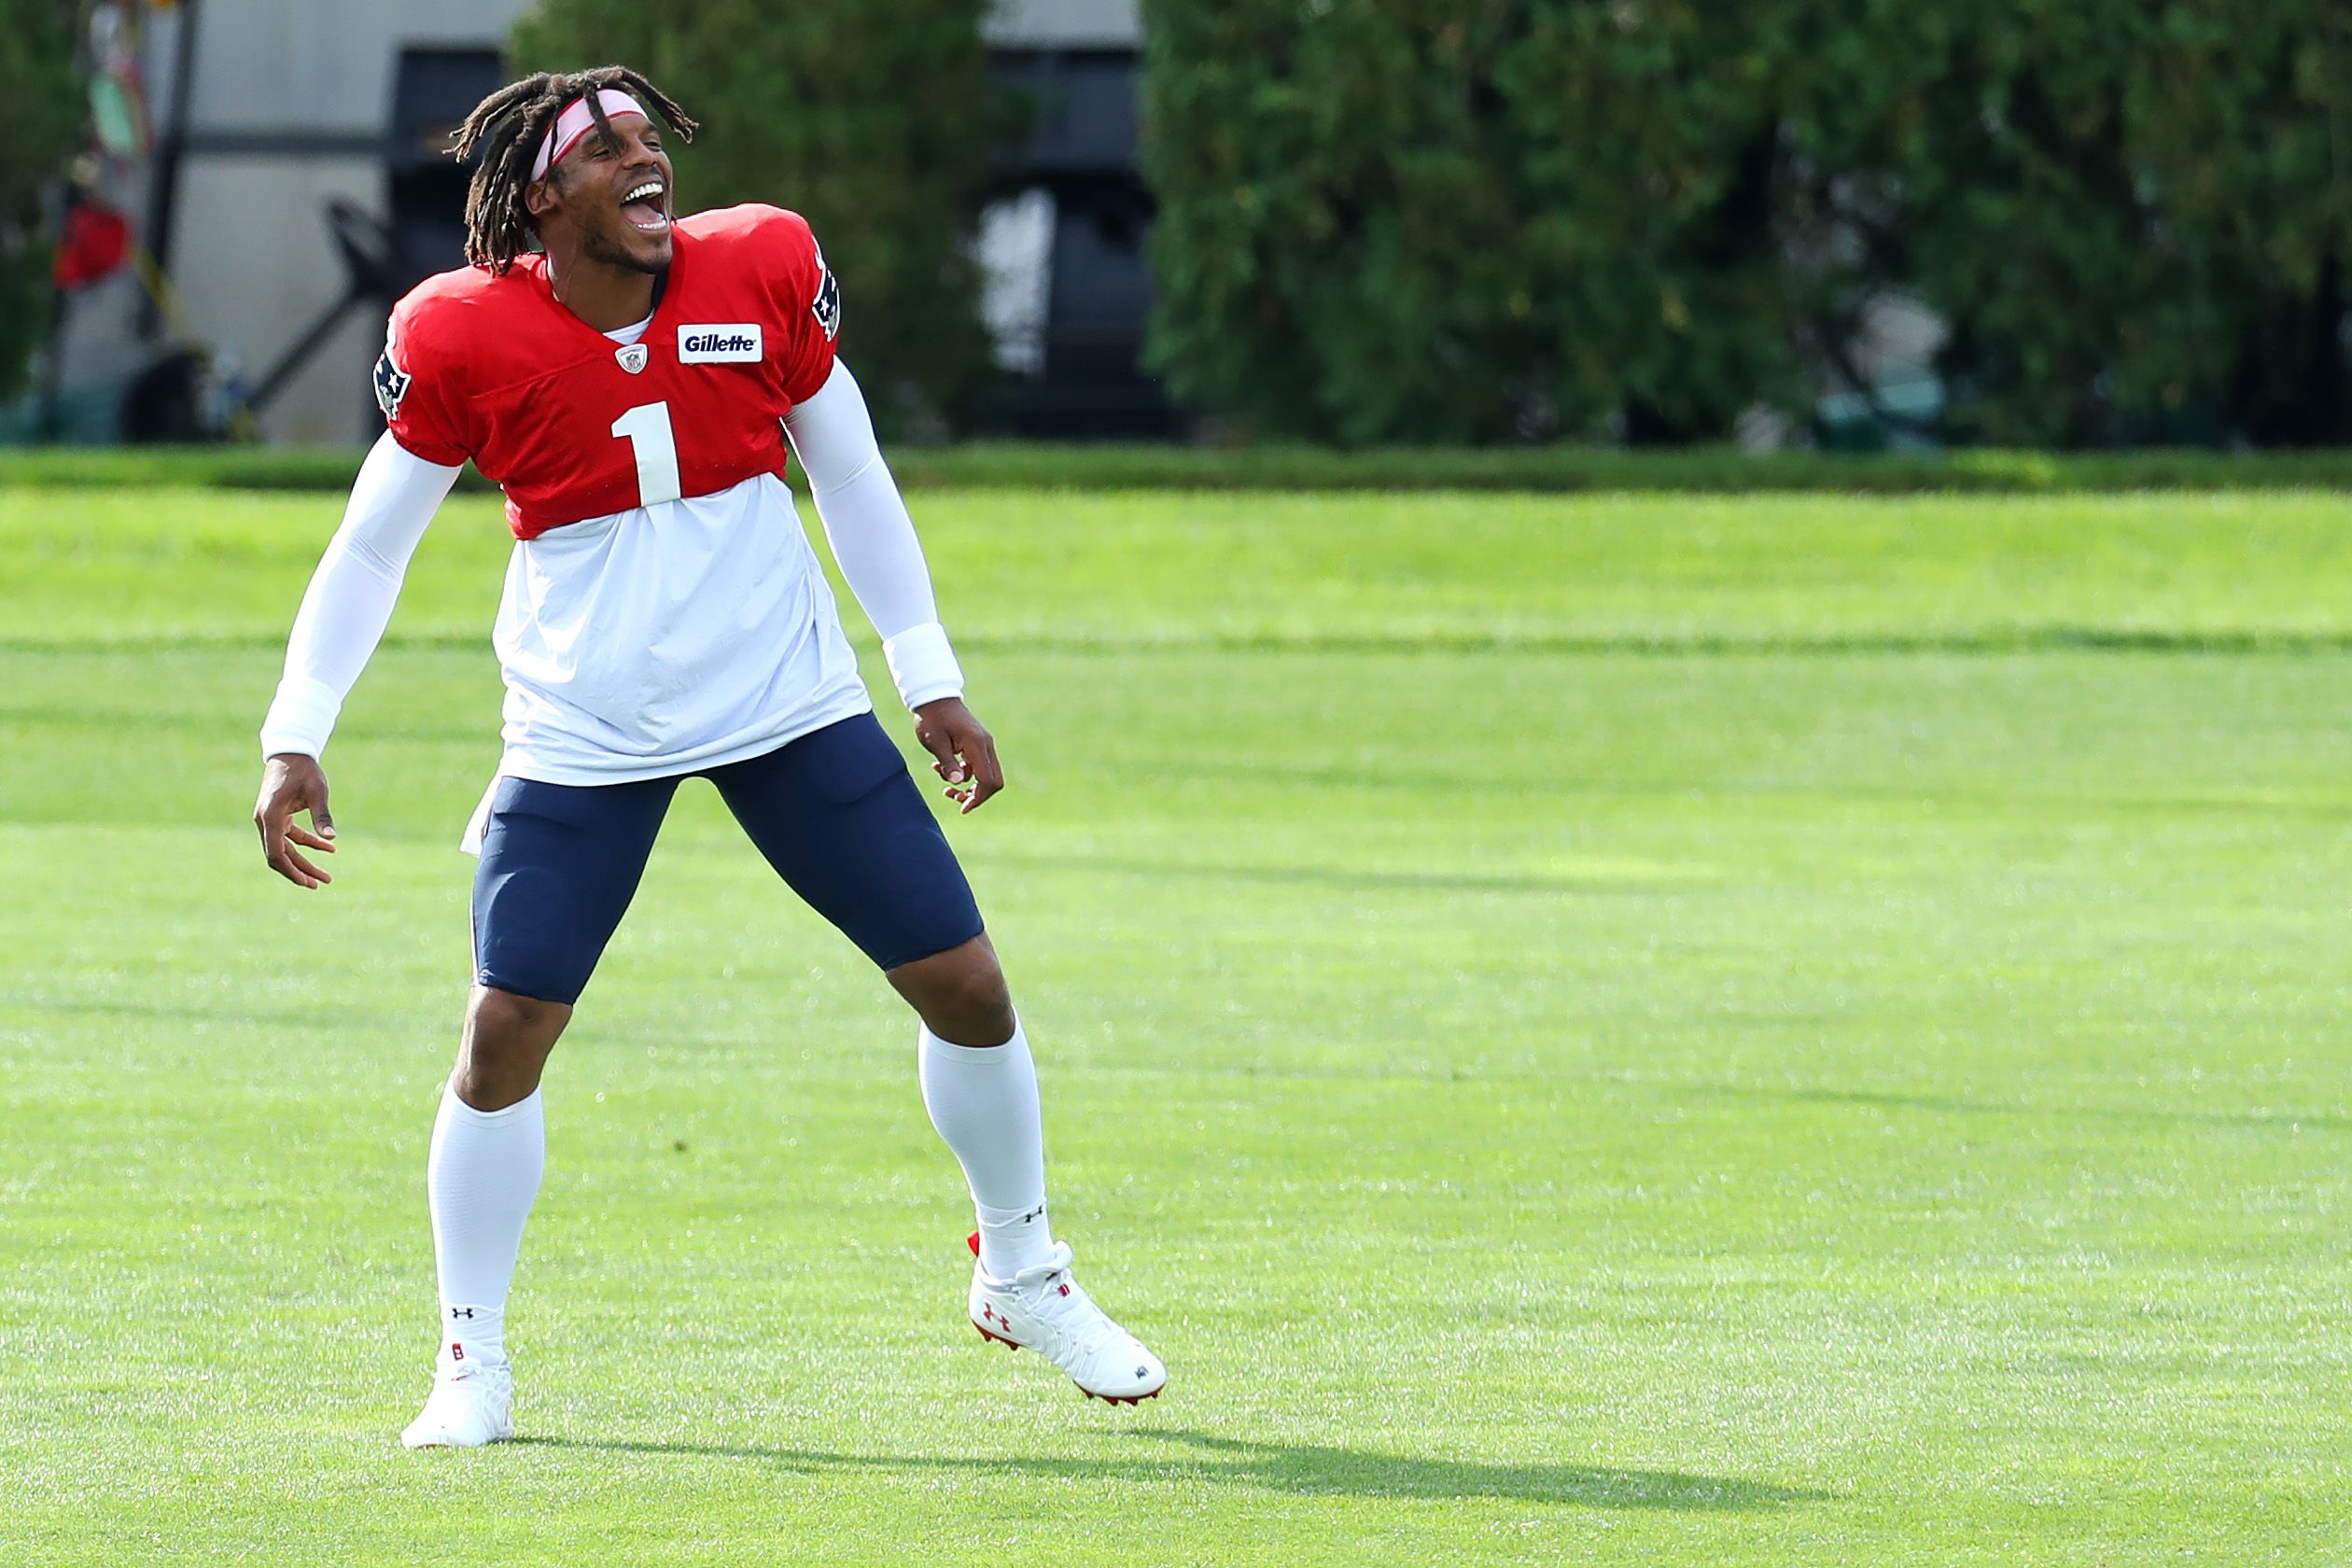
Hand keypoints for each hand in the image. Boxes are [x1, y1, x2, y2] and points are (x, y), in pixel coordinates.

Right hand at [254, 753, 336, 887]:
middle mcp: (265, 821)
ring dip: (303, 861)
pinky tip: (328, 849)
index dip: (291, 870)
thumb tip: (331, 838)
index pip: (276, 853)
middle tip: (320, 884)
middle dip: (300, 871)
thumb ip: (322, 814)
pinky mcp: (277, 815)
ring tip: (325, 876)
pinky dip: (307, 843)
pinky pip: (290, 836)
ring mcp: (269, 819)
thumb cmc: (304, 770)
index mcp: (271, 816)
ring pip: (285, 848)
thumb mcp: (317, 791)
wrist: (290, 751)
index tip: (308, 882)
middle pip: (280, 855)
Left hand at [912, 697, 1002, 814]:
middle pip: (994, 780)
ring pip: (986, 774)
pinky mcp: (978, 743)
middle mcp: (986, 744)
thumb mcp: (935, 742)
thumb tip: (959, 783)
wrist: (934, 697)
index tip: (962, 808)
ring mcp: (984, 743)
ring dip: (968, 785)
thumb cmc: (932, 718)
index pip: (988, 780)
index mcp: (977, 744)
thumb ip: (948, 764)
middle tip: (956, 800)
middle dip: (977, 795)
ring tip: (946, 787)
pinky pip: (978, 766)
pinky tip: (942, 769)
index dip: (978, 798)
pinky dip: (965, 773)